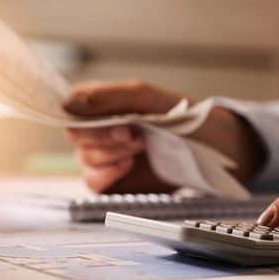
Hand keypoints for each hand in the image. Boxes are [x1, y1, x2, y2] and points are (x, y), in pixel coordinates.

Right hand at [63, 79, 264, 193]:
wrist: (209, 147)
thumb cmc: (179, 115)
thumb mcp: (145, 97)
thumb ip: (108, 96)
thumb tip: (70, 102)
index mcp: (100, 105)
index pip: (69, 107)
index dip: (81, 115)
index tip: (107, 118)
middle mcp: (97, 131)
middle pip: (75, 135)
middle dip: (103, 136)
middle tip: (133, 134)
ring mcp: (104, 157)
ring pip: (85, 159)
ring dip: (111, 154)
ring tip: (139, 147)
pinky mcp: (113, 182)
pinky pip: (94, 182)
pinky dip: (107, 174)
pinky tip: (127, 165)